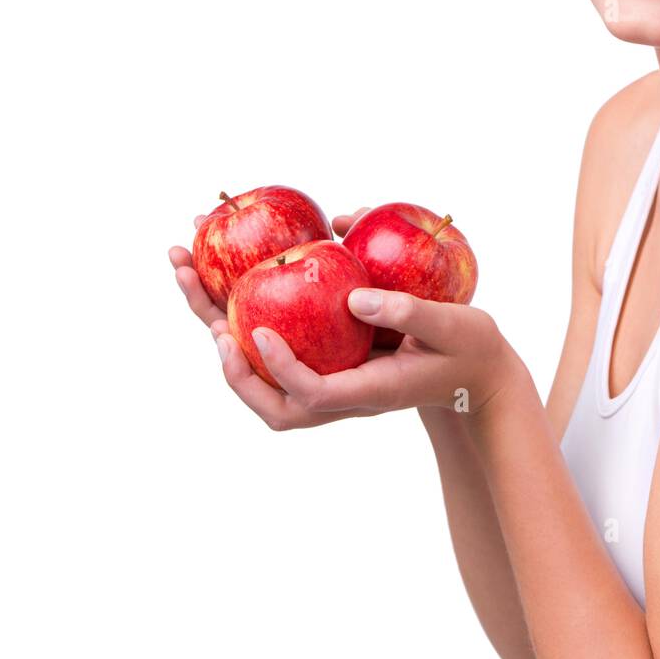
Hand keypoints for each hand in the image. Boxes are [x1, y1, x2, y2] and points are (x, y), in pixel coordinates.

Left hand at [169, 207, 523, 430]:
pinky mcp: (324, 357)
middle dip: (223, 352)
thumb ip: (407, 313)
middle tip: (195, 295)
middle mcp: (338, 392)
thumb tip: (353, 297)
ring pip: (257, 368)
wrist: (474, 372)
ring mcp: (328, 377)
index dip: (279, 368)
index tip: (254, 332)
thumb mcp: (453, 327)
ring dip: (216, 321)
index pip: (311, 394)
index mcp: (368, 392)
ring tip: (184, 264)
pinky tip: (226, 267)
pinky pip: (272, 342)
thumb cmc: (468, 348)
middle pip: (266, 394)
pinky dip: (241, 308)